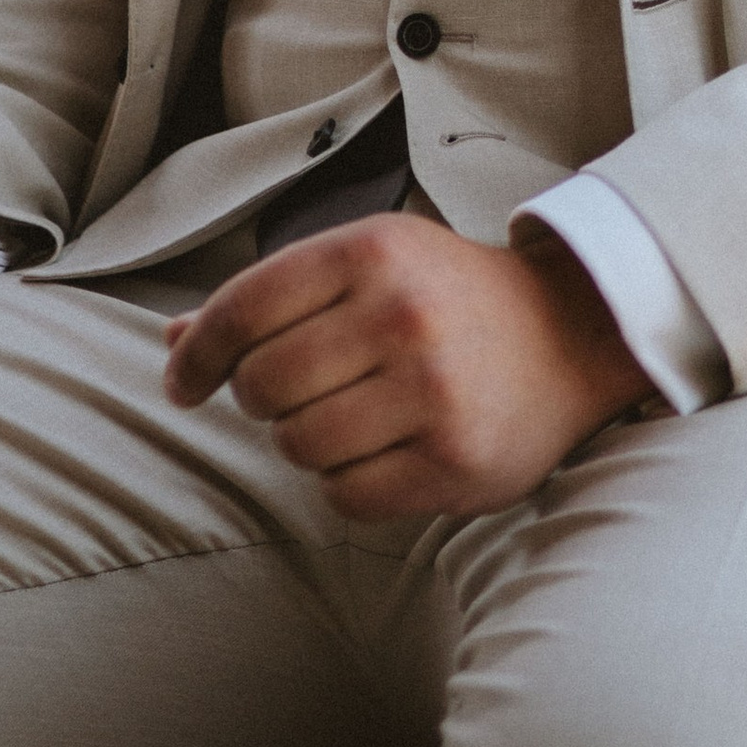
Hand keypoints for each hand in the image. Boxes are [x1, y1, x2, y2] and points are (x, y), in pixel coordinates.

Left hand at [163, 215, 654, 520]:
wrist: (570, 334)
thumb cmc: (447, 298)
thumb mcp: (366, 263)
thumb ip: (271, 299)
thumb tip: (175, 345)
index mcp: (372, 250)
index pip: (243, 307)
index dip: (198, 352)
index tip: (184, 381)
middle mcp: (401, 315)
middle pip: (263, 385)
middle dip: (262, 397)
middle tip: (297, 390)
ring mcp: (433, 393)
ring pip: (299, 445)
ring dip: (305, 441)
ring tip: (348, 417)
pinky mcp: (456, 463)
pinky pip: (346, 497)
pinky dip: (346, 484)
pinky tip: (382, 451)